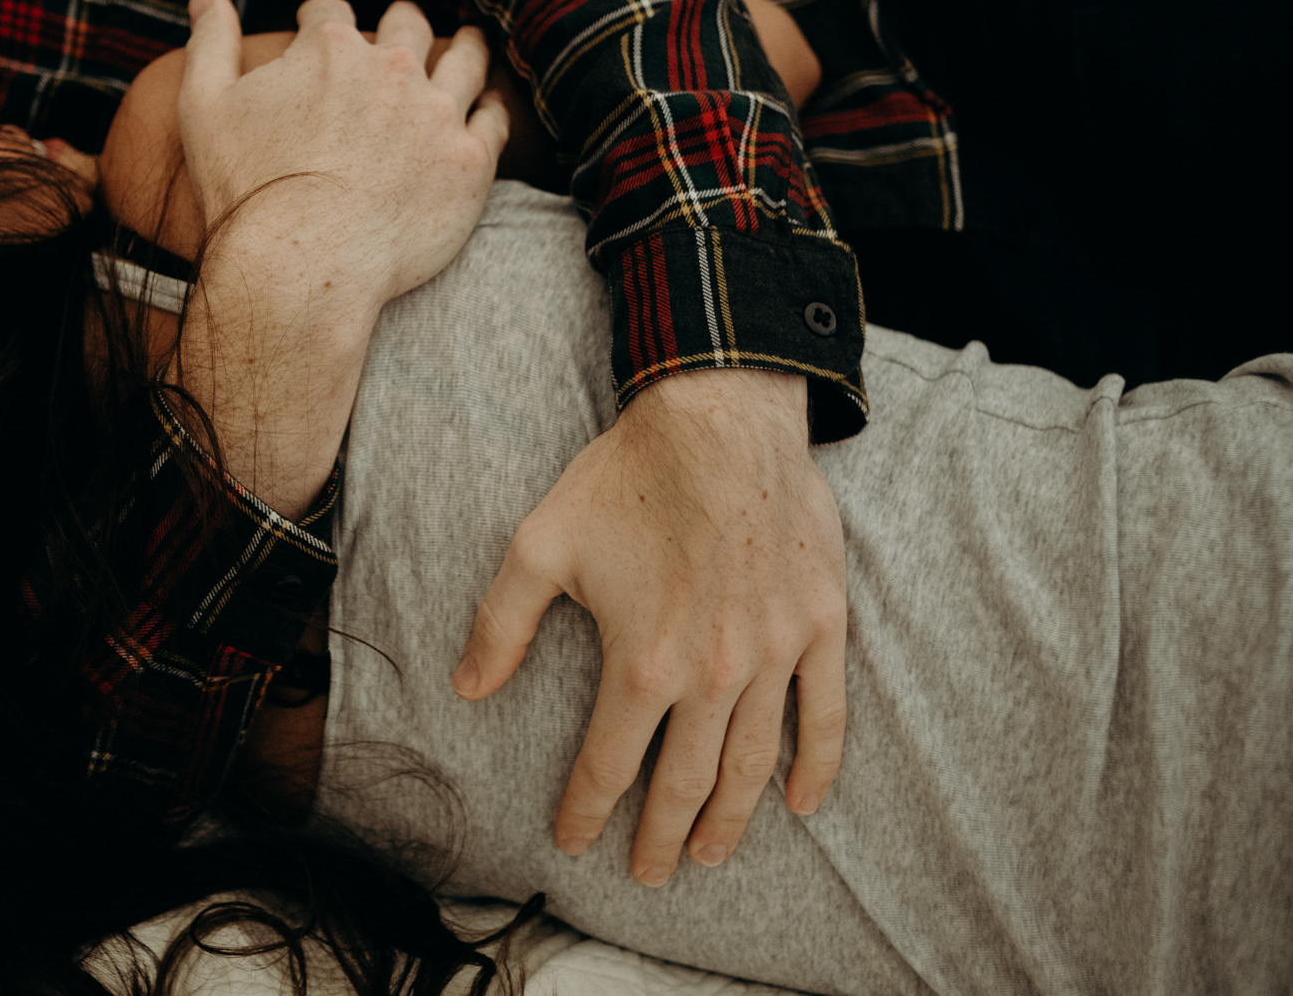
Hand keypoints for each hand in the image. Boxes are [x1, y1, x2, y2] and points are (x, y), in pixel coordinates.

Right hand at [166, 0, 508, 517]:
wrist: (299, 266)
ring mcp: (436, 114)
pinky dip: (492, 107)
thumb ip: (209, 43)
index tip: (321, 29)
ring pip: (465, 59)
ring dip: (466, 46)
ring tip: (471, 43)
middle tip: (402, 32)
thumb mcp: (204, 107)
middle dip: (399, 25)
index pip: (330, 13)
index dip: (321, 19)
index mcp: (330, 49)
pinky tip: (490, 106)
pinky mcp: (469, 162)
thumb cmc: (246, 190)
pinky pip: (495, 119)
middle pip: (406, 25)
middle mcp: (392, 69)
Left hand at [452, 368, 846, 884]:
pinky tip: (801, 804)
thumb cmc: (626, 477)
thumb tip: (467, 687)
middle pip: (684, 782)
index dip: (586, 810)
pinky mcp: (819, 626)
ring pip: (752, 762)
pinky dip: (817, 766)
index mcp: (642, 662)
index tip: (571, 840)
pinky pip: (825, 715)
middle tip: (649, 874)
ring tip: (707, 853)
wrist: (719, 417)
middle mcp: (712, 674)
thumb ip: (501, 624)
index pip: (610, 765)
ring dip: (729, 818)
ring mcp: (773, 654)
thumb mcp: (541, 545)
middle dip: (660, 837)